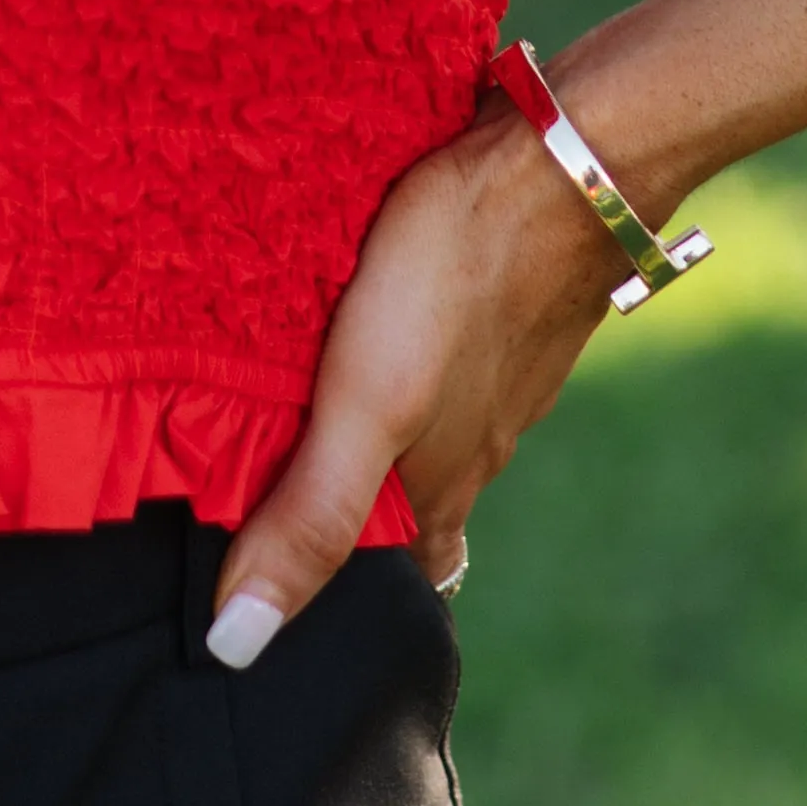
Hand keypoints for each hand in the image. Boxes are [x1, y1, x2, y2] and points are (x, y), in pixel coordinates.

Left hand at [207, 102, 626, 657]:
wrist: (567, 158)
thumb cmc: (456, 279)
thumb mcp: (367, 406)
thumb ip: (311, 517)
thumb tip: (240, 647)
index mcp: (446, 483)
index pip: (410, 575)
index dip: (356, 594)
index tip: (295, 600)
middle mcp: (481, 438)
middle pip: (414, 500)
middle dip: (354, 510)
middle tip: (272, 500)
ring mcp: (502, 366)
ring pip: (432, 421)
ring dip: (377, 426)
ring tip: (298, 405)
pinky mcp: (504, 297)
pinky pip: (447, 347)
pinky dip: (404, 351)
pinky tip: (365, 314)